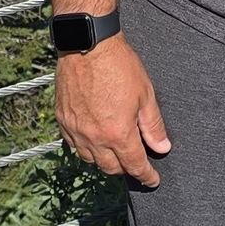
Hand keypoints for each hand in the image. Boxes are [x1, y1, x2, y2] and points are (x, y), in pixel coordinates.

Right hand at [55, 35, 171, 185]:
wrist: (88, 44)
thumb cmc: (119, 65)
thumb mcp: (145, 94)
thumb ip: (153, 125)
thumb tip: (162, 147)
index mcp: (118, 133)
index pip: (134, 165)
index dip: (146, 175)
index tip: (153, 180)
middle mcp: (94, 137)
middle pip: (111, 168)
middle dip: (126, 168)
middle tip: (135, 162)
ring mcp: (76, 130)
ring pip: (90, 160)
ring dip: (104, 160)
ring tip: (115, 151)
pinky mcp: (62, 120)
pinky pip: (73, 145)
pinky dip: (86, 147)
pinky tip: (93, 139)